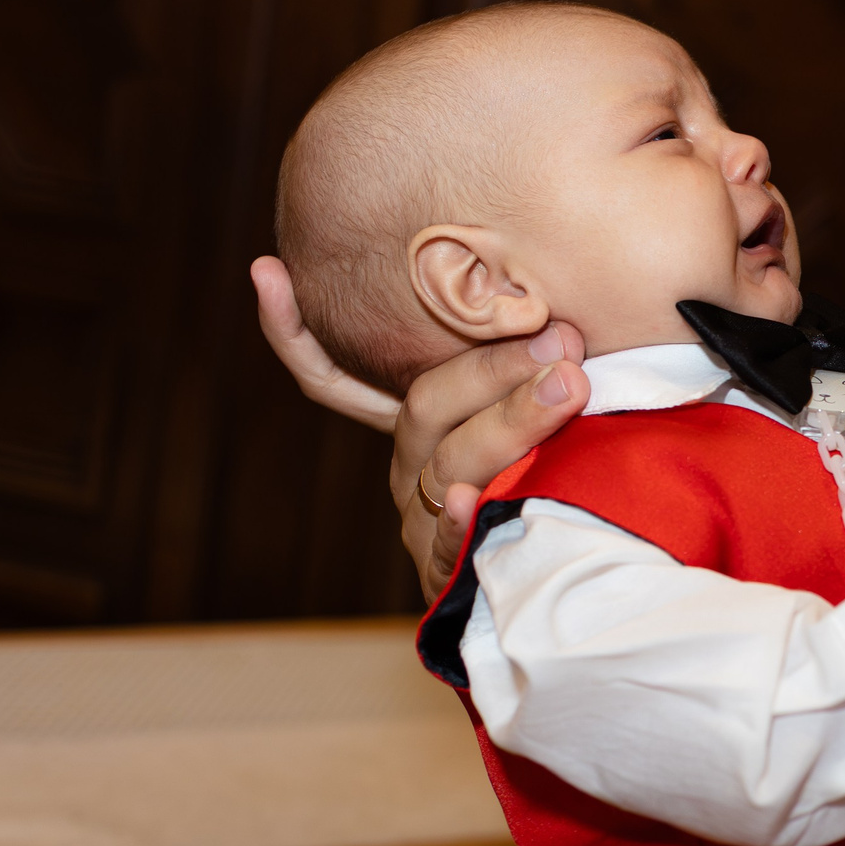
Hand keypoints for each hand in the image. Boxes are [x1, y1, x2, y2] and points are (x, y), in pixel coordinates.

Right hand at [250, 256, 590, 598]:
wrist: (578, 564)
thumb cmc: (567, 460)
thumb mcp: (539, 395)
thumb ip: (529, 350)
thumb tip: (544, 286)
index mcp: (419, 420)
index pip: (334, 376)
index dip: (292, 331)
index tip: (267, 272)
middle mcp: (411, 465)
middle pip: (427, 405)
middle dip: (497, 364)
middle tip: (564, 338)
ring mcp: (424, 518)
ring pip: (454, 463)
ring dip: (513, 418)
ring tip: (566, 386)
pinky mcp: (447, 573)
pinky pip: (449, 545)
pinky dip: (460, 523)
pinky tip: (472, 504)